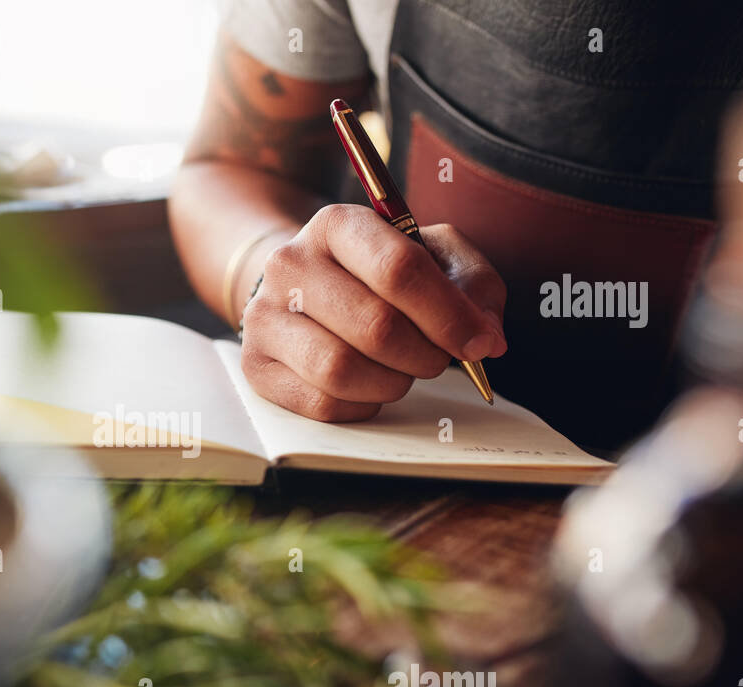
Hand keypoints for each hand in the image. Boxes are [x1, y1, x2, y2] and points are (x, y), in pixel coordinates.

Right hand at [239, 204, 507, 420]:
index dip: (449, 314)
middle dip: (424, 355)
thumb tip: (487, 338)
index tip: (479, 341)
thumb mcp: (431, 255)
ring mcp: (264, 316)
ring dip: (391, 383)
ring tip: (401, 372)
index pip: (399, 270)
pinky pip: (320, 404)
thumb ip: (472, 284)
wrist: (299, 286)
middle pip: (375, 326)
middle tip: (437, 360)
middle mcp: (290, 264)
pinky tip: (367, 387)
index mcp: (337, 224)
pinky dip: (360, 405)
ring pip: (341, 370)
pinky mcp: (255, 365)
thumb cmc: (375, 274)